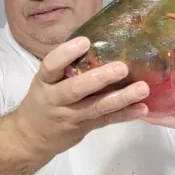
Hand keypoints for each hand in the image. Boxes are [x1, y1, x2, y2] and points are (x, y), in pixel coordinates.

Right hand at [12, 36, 150, 158]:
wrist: (32, 136)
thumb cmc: (44, 99)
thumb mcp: (47, 81)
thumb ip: (67, 66)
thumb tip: (98, 38)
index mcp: (45, 81)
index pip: (51, 66)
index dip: (66, 53)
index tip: (85, 41)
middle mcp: (55, 99)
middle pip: (75, 89)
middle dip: (99, 78)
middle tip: (122, 68)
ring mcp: (70, 115)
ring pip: (95, 107)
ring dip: (120, 98)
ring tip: (142, 88)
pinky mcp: (84, 127)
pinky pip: (105, 120)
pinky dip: (125, 114)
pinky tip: (141, 108)